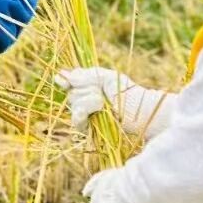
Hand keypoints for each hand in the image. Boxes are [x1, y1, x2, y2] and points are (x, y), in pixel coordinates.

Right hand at [55, 66, 170, 136]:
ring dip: (88, 101)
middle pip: (71, 92)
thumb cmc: (127, 91)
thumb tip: (61, 75)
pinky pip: (76, 120)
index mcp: (87, 85)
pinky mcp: (89, 128)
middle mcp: (84, 99)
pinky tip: (95, 109)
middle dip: (84, 89)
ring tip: (102, 102)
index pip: (68, 81)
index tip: (63, 80)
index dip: (64, 80)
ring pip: (73, 104)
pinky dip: (82, 113)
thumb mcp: (106, 76)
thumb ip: (84, 75)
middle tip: (100, 91)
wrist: (141, 110)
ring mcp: (86, 114)